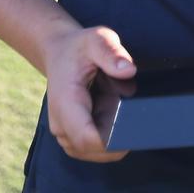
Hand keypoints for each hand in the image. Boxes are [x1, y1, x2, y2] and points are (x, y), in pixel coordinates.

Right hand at [43, 24, 136, 160]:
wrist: (60, 52)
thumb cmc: (79, 47)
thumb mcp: (97, 39)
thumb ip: (111, 52)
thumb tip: (128, 70)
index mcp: (65, 102)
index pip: (86, 137)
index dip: (111, 141)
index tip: (131, 128)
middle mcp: (60, 124)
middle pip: (93, 151)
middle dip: (117, 139)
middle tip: (133, 116)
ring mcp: (64, 133)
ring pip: (94, 153)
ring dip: (112, 140)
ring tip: (119, 113)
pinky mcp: (71, 137)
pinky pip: (92, 149)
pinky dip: (107, 139)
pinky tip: (113, 120)